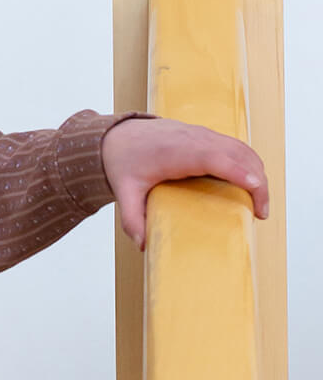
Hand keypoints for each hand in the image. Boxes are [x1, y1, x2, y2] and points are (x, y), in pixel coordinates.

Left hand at [101, 118, 269, 248]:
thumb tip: (143, 245)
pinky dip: (249, 164)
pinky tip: (250, 184)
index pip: (217, 158)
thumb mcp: (124, 192)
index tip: (256, 190)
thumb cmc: (123, 162)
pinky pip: (236, 147)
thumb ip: (132, 219)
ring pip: (242, 149)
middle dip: (257, 181)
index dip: (239, 172)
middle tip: (261, 212)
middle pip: (239, 154)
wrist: (117, 136)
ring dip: (257, 173)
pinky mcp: (207, 135)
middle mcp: (195, 138)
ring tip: (259, 203)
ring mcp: (204, 134)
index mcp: (177, 152)